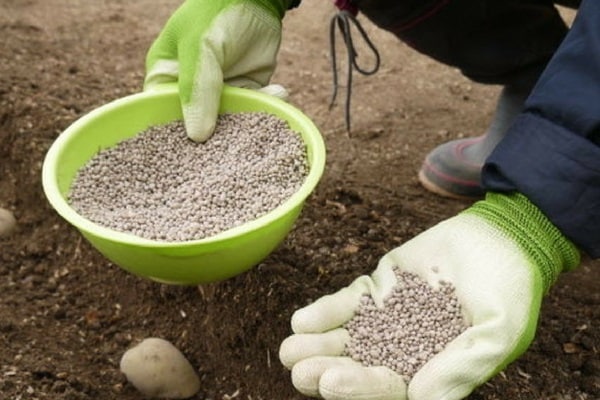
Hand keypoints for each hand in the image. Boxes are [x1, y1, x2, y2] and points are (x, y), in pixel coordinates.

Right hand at [145, 0, 287, 141]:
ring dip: (248, 122)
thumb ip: (197, 88)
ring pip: (229, 122)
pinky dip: (268, 105)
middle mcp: (190, 90)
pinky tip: (280, 91)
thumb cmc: (216, 11)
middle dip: (215, 139)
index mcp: (165, 76)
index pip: (161, 116)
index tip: (192, 155)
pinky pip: (253, 109)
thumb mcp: (201, 47)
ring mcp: (219, 93)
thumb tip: (196, 136)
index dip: (173, 139)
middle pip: (196, 127)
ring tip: (266, 114)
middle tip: (234, 147)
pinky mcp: (246, 90)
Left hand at [279, 193, 579, 399]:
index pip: (390, 388)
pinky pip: (347, 304)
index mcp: (431, 372)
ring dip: (318, 346)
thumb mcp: (498, 334)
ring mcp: (386, 321)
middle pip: (360, 368)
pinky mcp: (377, 291)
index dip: (362, 388)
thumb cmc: (509, 290)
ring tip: (289, 350)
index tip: (333, 383)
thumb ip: (461, 366)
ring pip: (347, 339)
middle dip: (329, 372)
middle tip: (301, 372)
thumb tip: (420, 398)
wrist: (502, 238)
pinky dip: (326, 312)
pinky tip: (301, 321)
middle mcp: (404, 351)